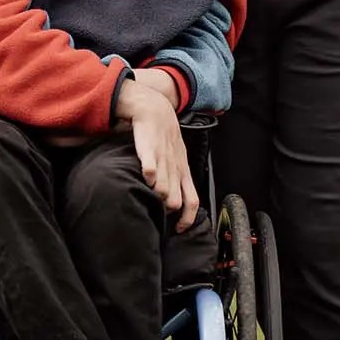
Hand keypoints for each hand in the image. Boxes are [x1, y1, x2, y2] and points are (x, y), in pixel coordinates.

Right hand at [119, 69, 197, 230]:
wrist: (155, 109)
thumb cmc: (164, 138)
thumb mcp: (176, 159)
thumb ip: (175, 180)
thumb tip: (175, 206)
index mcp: (183, 171)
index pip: (192, 201)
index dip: (187, 219)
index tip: (179, 230)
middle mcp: (175, 167)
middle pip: (176, 199)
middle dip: (169, 209)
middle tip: (158, 213)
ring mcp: (163, 157)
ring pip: (165, 186)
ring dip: (159, 195)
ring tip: (150, 196)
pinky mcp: (148, 147)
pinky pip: (151, 162)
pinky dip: (151, 172)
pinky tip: (147, 177)